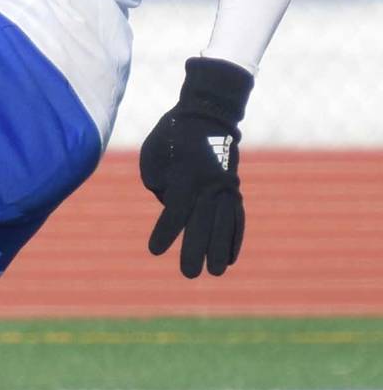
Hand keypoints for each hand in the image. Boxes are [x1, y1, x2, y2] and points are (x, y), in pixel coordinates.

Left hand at [140, 56, 252, 277]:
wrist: (208, 115)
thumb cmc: (170, 135)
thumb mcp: (153, 153)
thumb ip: (157, 182)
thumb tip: (169, 205)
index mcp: (186, 175)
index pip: (175, 210)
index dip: (166, 232)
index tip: (155, 251)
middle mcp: (210, 184)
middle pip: (203, 223)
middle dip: (195, 250)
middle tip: (189, 274)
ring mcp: (226, 187)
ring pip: (224, 224)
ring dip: (220, 249)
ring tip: (215, 272)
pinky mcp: (233, 188)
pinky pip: (237, 217)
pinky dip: (235, 237)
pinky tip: (232, 258)